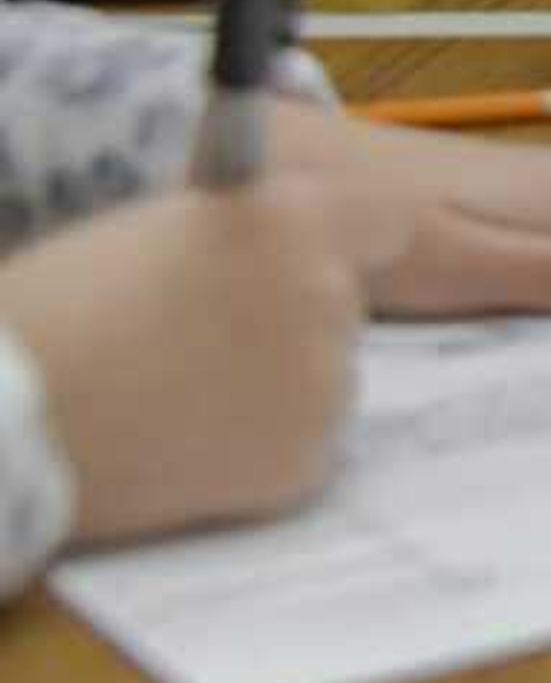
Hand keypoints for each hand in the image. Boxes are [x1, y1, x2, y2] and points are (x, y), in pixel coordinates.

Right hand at [0, 178, 406, 544]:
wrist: (8, 413)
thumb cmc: (56, 308)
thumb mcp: (156, 230)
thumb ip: (240, 233)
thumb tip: (280, 247)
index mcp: (293, 219)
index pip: (381, 223)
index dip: (344, 245)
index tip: (316, 264)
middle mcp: (328, 295)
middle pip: (339, 309)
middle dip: (287, 324)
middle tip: (200, 347)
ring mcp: (325, 385)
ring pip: (322, 383)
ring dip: (275, 391)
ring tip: (175, 402)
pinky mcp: (303, 463)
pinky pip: (298, 451)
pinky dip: (254, 456)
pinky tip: (182, 450)